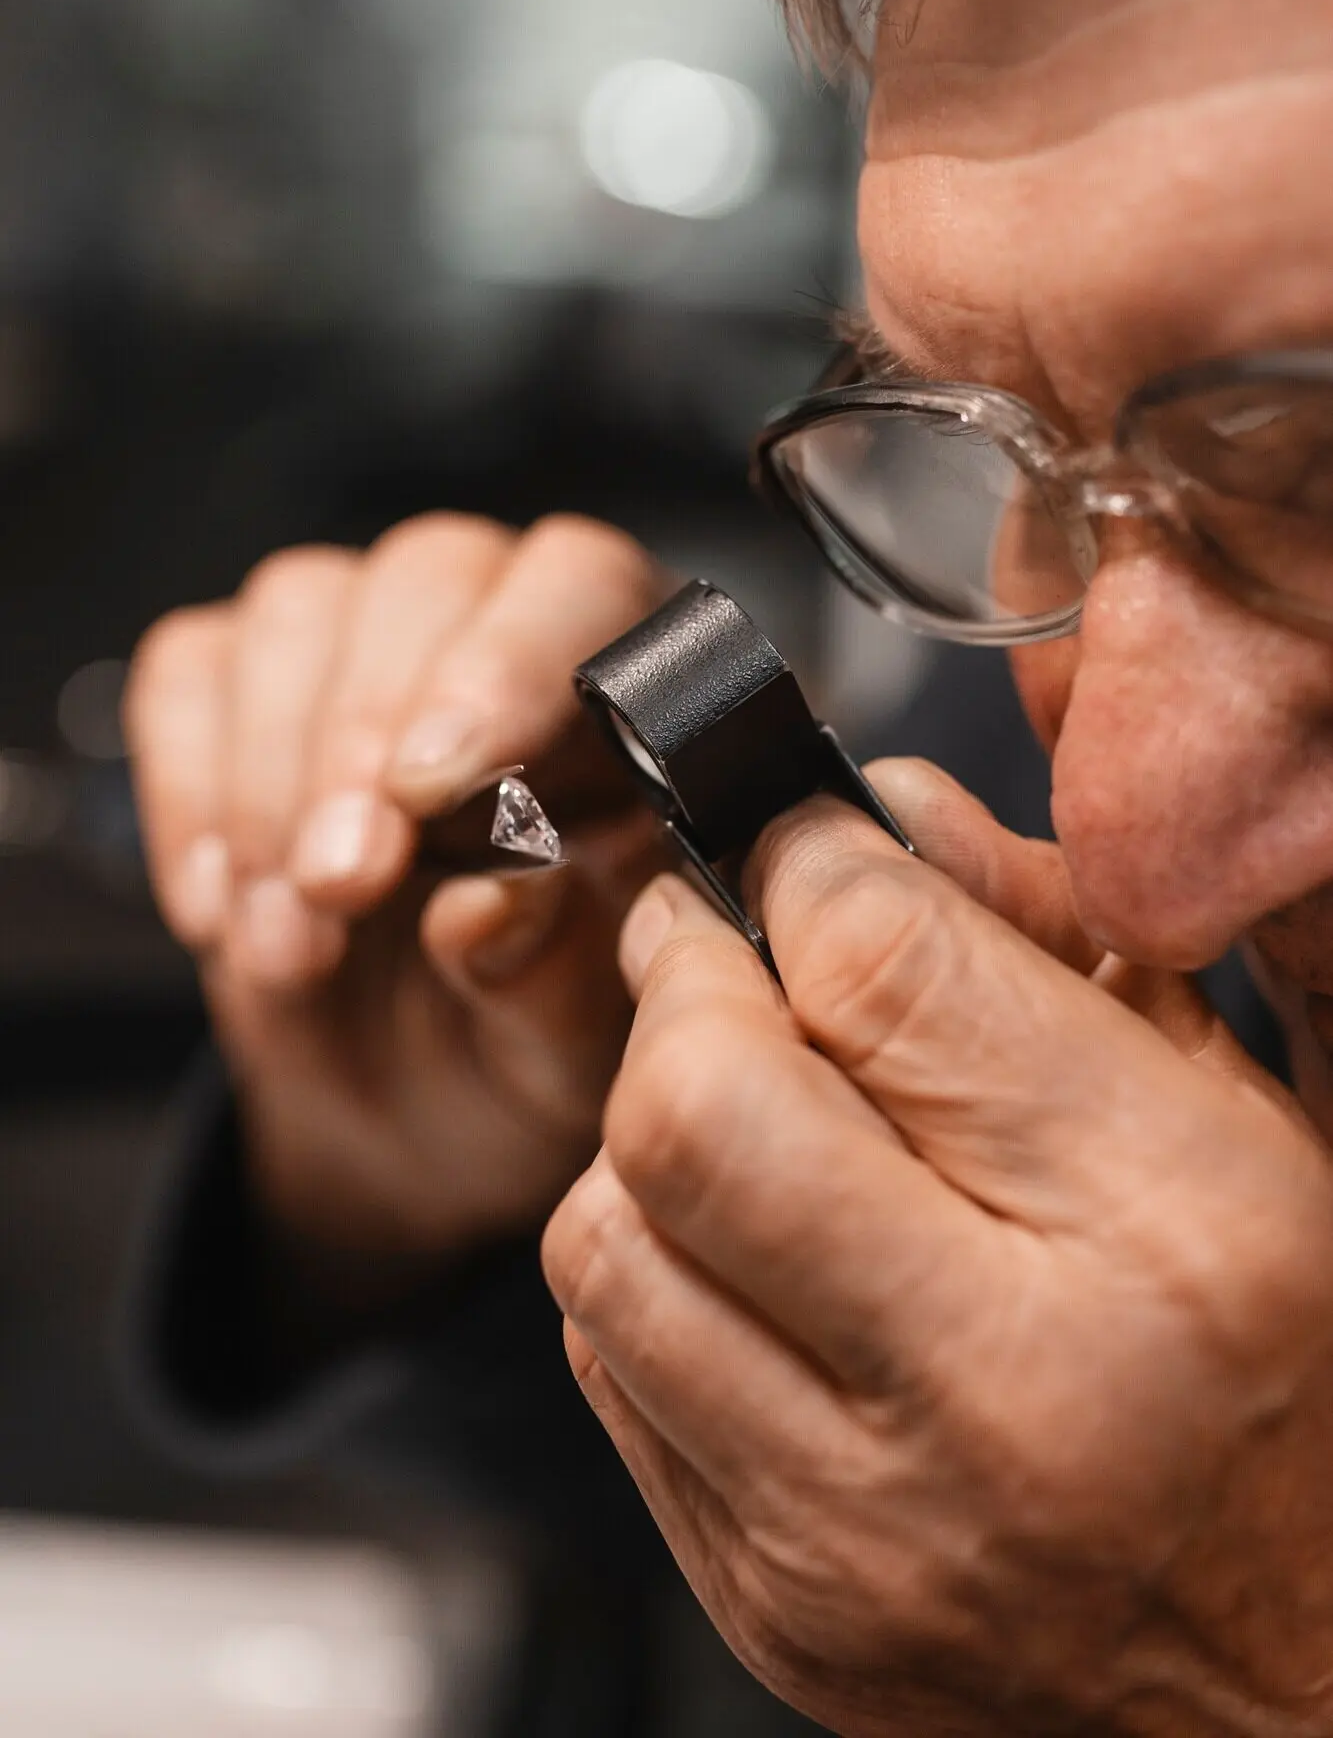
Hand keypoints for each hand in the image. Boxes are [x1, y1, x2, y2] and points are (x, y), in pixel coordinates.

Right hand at [126, 514, 670, 1270]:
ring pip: (300, 611)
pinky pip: (192, 672)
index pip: (581, 586)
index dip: (502, 668)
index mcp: (630, 694)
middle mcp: (505, 627)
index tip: (430, 788)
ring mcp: (369, 637)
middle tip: (340, 887)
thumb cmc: (528, 1045)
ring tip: (287, 946)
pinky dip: (191, 792)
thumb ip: (553, 975)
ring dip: (272, 784)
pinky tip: (222, 909)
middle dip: (364, 737)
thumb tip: (495, 900)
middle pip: (428, 577)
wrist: (419, 1106)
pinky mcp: (244, 680)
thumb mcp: (566, 1055)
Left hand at [543, 761, 1332, 1736]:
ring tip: (752, 1124)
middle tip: (729, 958)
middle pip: (695, 1103)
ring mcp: (860, 1528)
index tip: (805, 851)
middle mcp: (1002, 1393)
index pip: (882, 968)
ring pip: (606, 1233)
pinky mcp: (767, 1602)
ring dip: (651, 1135)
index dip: (808, 862)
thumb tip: (878, 816)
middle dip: (684, 982)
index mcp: (1168, 1233)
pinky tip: (754, 1267)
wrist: (1290, 1687)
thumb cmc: (1286, 1379)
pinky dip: (655, 1271)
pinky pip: (610, 1366)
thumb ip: (1057, 943)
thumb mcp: (1236, 1120)